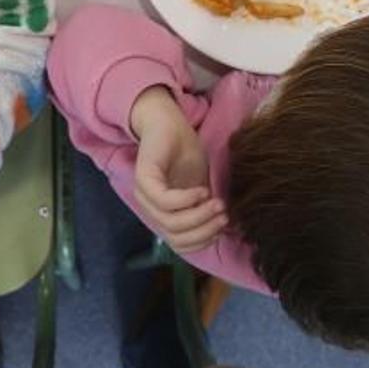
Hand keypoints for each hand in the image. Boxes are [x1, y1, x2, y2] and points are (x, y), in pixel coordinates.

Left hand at [129, 86, 227, 252]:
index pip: (181, 245)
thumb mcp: (202, 187)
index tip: (224, 226)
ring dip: (199, 216)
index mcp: (163, 214)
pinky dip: (187, 200)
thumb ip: (206, 209)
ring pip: (171, 223)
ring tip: (218, 204)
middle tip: (224, 216)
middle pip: (176, 237)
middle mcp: (151, 209)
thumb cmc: (186, 154)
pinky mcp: (144, 179)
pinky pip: (164, 201)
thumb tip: (222, 232)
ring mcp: (145, 195)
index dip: (204, 240)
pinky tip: (202, 190)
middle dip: (205, 231)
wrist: (170, 122)